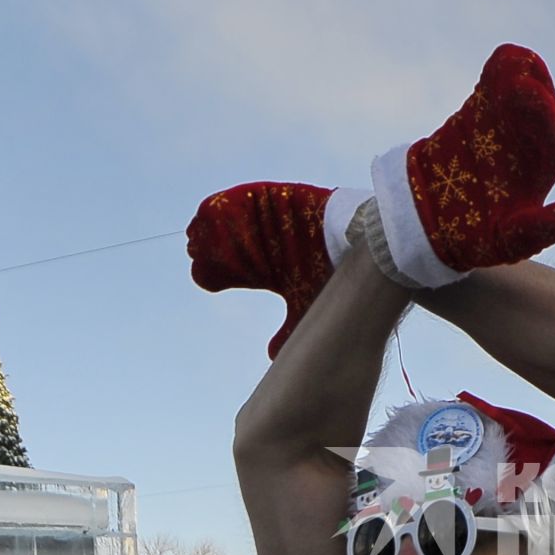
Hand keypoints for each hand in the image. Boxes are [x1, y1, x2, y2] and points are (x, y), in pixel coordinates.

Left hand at [186, 182, 337, 358]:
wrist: (355, 241)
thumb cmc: (331, 272)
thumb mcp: (303, 304)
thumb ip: (287, 329)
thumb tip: (272, 357)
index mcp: (262, 267)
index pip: (224, 270)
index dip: (211, 273)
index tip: (211, 280)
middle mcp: (257, 242)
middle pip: (215, 244)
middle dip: (204, 248)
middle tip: (200, 253)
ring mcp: (260, 217)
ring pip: (219, 221)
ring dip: (208, 228)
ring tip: (204, 236)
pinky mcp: (266, 196)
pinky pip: (232, 200)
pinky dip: (219, 208)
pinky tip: (211, 218)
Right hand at [389, 44, 554, 281]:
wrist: (432, 215)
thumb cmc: (477, 234)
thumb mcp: (505, 243)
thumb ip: (533, 233)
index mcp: (540, 173)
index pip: (551, 143)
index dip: (543, 123)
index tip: (533, 108)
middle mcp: (529, 144)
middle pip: (540, 112)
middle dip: (532, 97)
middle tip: (516, 87)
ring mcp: (506, 123)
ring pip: (521, 91)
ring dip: (518, 77)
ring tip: (505, 73)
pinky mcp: (482, 110)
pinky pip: (497, 84)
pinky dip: (501, 70)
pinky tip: (501, 61)